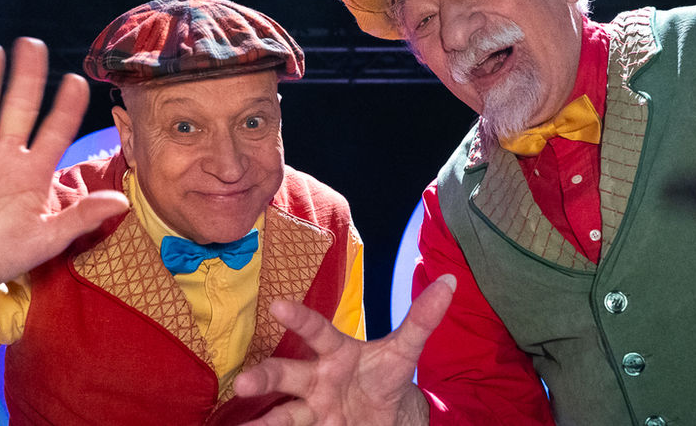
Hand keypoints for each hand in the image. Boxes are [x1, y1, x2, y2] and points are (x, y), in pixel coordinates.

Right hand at [0, 38, 128, 308]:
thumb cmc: (9, 252)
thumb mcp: (49, 238)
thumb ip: (81, 217)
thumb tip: (122, 203)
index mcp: (36, 171)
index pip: (56, 131)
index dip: (65, 108)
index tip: (77, 80)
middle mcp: (7, 156)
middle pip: (18, 109)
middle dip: (26, 78)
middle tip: (32, 44)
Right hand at [233, 275, 457, 425]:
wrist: (384, 415)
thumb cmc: (383, 375)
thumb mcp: (404, 351)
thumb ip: (422, 319)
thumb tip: (450, 283)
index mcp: (335, 351)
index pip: (316, 331)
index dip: (299, 319)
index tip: (278, 305)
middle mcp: (314, 378)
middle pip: (286, 375)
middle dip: (264, 378)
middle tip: (244, 383)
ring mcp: (311, 409)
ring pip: (282, 415)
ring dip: (262, 422)